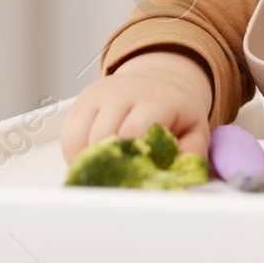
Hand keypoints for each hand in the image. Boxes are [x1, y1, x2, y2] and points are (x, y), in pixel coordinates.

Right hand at [59, 50, 212, 163]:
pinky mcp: (82, 100)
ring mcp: (99, 93)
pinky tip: (94, 159)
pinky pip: (68, 136)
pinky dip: (76, 155)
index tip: (135, 178)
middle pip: (103, 136)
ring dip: (90, 162)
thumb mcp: (194, 130)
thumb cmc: (176, 112)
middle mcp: (124, 91)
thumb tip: (179, 176)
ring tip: (107, 170)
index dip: (131, 160)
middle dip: (110, 164)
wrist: (160, 81)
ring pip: (81, 138)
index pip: (134, 131)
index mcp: (157, 98)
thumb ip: (191, 153)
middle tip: (119, 181)